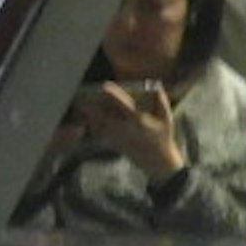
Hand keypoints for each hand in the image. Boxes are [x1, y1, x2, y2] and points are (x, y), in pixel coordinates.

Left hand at [71, 81, 185, 177]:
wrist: (156, 160)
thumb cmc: (162, 136)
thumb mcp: (167, 118)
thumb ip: (161, 100)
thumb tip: (155, 85)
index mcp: (138, 120)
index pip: (123, 105)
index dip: (114, 95)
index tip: (105, 86)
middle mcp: (124, 128)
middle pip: (102, 115)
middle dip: (90, 105)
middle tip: (80, 94)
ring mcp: (117, 137)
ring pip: (97, 123)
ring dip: (87, 113)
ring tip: (79, 102)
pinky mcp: (112, 142)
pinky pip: (97, 131)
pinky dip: (91, 122)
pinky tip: (86, 115)